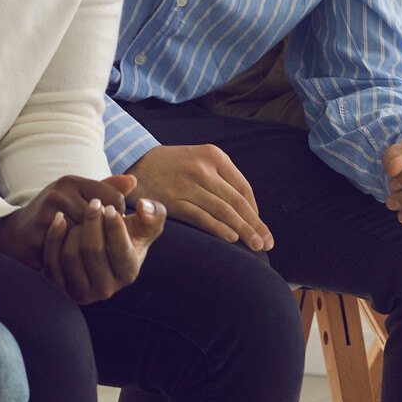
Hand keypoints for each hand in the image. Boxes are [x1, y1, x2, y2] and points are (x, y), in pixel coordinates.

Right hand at [0, 174, 139, 269]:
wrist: (12, 236)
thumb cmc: (52, 216)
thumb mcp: (76, 197)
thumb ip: (106, 189)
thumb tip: (133, 182)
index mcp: (70, 181)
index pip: (114, 197)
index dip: (119, 216)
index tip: (112, 226)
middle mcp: (57, 193)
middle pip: (102, 218)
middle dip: (108, 234)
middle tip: (106, 243)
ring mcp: (46, 214)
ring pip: (87, 237)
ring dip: (92, 248)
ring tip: (90, 252)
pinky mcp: (37, 236)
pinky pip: (68, 252)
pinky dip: (75, 260)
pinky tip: (75, 261)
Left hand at [39, 196, 165, 304]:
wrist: (96, 252)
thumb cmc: (124, 236)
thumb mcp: (144, 227)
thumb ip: (154, 214)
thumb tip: (144, 206)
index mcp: (128, 274)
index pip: (121, 251)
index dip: (114, 226)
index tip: (108, 207)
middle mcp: (106, 288)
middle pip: (92, 250)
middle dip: (92, 221)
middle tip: (93, 203)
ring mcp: (82, 292)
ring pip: (71, 255)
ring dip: (74, 229)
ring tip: (80, 217)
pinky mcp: (61, 288)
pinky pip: (51, 261)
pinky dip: (54, 236)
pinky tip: (59, 219)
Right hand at [128, 144, 269, 249]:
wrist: (135, 161)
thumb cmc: (172, 165)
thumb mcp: (199, 158)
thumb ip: (221, 178)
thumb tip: (247, 209)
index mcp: (213, 155)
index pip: (243, 187)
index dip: (255, 210)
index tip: (261, 226)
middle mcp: (203, 168)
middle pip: (236, 201)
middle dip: (255, 224)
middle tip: (266, 243)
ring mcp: (188, 185)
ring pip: (223, 211)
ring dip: (243, 231)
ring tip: (256, 246)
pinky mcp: (174, 201)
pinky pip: (202, 217)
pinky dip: (219, 229)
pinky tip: (232, 239)